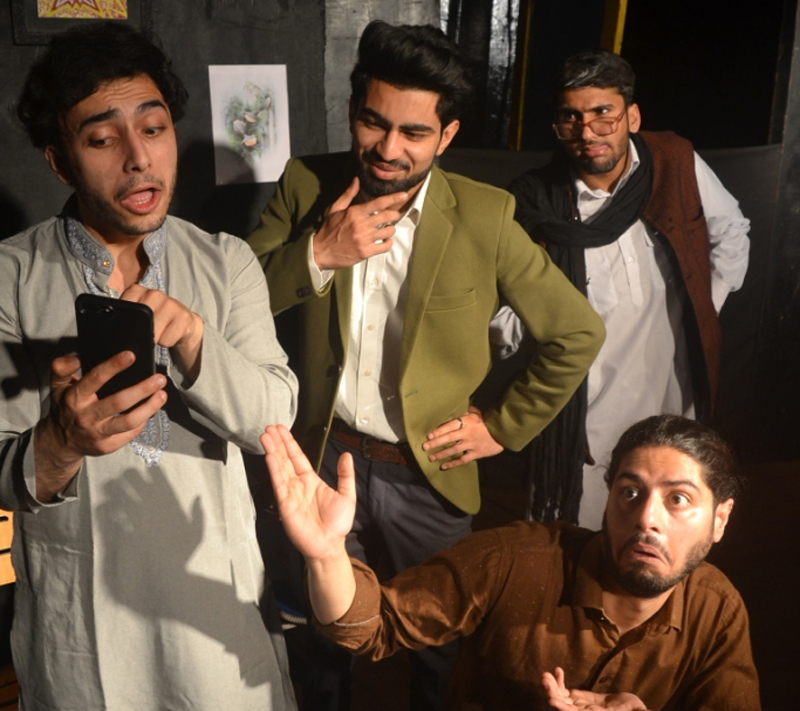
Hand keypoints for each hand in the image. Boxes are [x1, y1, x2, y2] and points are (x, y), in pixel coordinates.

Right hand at [34, 352, 167, 500]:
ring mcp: (97, 433)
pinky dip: (144, 420)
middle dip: (142, 389)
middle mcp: (86, 416)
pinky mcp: (107, 446)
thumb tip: (77, 357)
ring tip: (162, 395)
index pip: (95, 379)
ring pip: (129, 421)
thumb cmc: (65, 407)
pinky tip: (151, 409)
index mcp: (75, 398)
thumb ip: (62, 368)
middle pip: (118, 402)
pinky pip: (130, 433)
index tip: (131, 355)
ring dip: (150, 407)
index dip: (113, 366)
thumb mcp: (57, 386)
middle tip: (160, 379)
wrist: (60, 442)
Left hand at [121, 284, 203, 379]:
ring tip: (159, 334)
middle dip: (140, 333)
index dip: (124, 322)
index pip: (123, 307)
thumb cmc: (157, 321)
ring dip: (154, 340)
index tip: (129, 326)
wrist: (185, 324)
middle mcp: (154, 293)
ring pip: (153, 332)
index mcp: (137, 291)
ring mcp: (170, 303)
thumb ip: (125, 318)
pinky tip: (170, 335)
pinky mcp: (184, 316)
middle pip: (139, 322)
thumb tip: (110, 333)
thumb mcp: (138, 316)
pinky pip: (166, 340)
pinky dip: (166, 343)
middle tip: (146, 333)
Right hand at [261, 424, 355, 561]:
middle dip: (277, 443)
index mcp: (310, 480)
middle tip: (269, 428)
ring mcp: (290, 493)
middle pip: (285, 459)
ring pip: (279, 468)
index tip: (281, 429)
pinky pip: (279, 483)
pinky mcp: (285, 504)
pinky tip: (270, 456)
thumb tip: (346, 455)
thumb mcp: (347, 495)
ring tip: (265, 436)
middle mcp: (298, 484)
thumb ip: (345, 475)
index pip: (297, 457)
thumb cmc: (337, 524)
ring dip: (272, 451)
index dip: (289, 443)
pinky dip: (274, 469)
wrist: (329, 545)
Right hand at [312, 177, 406, 269]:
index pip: (379, 203)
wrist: (320, 252)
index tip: (404, 195)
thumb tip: (356, 180)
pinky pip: (385, 246)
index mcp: (355, 212)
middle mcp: (361, 225)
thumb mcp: (335, 209)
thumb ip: (348, 195)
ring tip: (387, 230)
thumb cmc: (328, 230)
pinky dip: (388, 243)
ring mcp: (364, 239)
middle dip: (394, 215)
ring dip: (391, 230)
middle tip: (393, 216)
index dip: (393, 198)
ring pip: (389, 231)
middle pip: (387, 216)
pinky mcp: (366, 252)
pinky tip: (385, 241)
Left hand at [422, 406, 502, 470]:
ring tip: (431, 458)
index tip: (429, 436)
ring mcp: (471, 444)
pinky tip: (443, 466)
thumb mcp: (477, 413)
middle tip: (424, 447)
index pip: (449, 426)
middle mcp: (467, 434)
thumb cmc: (488, 421)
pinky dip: (453, 464)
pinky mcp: (476, 454)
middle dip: (435, 443)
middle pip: (448, 438)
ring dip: (441, 454)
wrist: (503, 432)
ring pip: (453, 450)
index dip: (438, 431)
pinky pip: (462, 460)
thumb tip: (458, 406)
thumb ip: (466, 411)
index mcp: (466, 422)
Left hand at [543, 668, 651, 710]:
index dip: (563, 708)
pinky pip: (564, 691)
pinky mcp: (578, 699)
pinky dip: (560, 682)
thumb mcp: (637, 710)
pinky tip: (558, 670)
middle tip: (545, 680)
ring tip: (545, 674)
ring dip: (552, 687)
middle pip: (563, 707)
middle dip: (552, 694)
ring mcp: (579, 707)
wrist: (630, 710)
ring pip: (560, 698)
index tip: (552, 701)